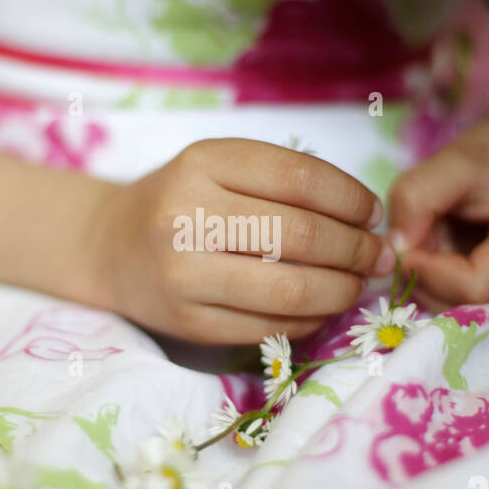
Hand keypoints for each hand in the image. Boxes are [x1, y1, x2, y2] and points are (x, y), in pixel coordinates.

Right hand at [86, 139, 392, 342]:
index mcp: (202, 162)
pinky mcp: (189, 324)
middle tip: (378, 255)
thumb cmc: (182, 201)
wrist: (110, 247)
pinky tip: (322, 307)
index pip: (300, 178)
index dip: (352, 199)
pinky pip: (271, 326)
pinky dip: (312, 318)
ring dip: (343, 289)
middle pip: (304, 235)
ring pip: (293, 288)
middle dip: (357, 248)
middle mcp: (187, 216)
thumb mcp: (219, 167)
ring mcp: (185, 275)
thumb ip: (285, 183)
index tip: (373, 214)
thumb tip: (371, 222)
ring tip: (357, 283)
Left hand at [387, 107, 488, 308]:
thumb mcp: (455, 159)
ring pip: (467, 316)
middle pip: (469, 309)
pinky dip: (451, 288)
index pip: (473, 288)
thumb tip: (397, 248)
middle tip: (427, 232)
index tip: (407, 237)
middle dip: (430, 276)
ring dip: (438, 282)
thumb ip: (416, 197)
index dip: (427, 270)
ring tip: (445, 238)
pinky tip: (457, 254)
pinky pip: (474, 312)